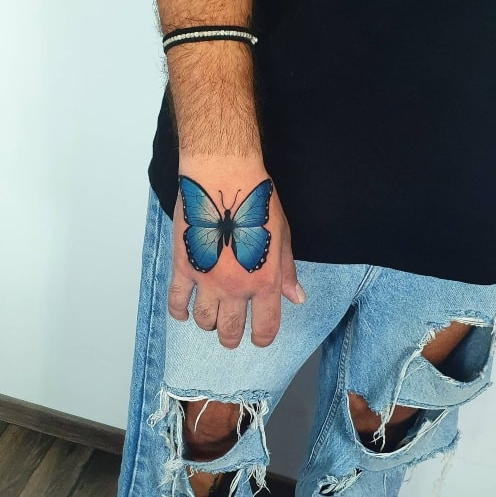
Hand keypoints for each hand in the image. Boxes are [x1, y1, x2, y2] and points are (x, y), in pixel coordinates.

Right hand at [167, 157, 305, 348]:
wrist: (225, 179)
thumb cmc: (257, 204)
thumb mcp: (283, 238)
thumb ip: (287, 273)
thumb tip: (296, 298)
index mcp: (265, 281)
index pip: (265, 326)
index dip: (262, 338)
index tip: (258, 338)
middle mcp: (236, 287)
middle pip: (230, 330)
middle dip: (231, 338)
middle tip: (230, 334)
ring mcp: (207, 280)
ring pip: (203, 320)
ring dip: (208, 324)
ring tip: (210, 318)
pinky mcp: (183, 267)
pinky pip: (176, 301)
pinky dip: (179, 312)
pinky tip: (183, 312)